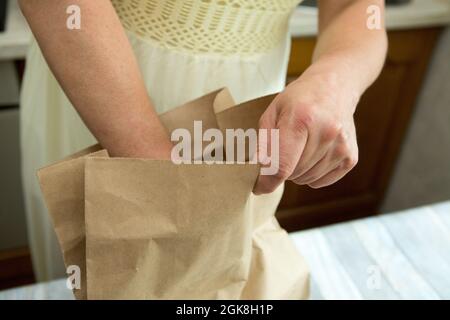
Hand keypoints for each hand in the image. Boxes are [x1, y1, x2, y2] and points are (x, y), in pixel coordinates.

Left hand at [253, 67, 359, 194]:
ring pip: (306, 180)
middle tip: (285, 147)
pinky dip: (312, 174)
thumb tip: (260, 170)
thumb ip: (263, 142)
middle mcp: (326, 133)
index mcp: (302, 119)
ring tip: (301, 146)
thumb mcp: (273, 112)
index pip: (282, 166)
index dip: (267, 182)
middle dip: (282, 167)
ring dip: (297, 171)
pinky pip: (320, 182)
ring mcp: (341, 147)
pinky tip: (314, 153)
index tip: (258, 187)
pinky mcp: (350, 158)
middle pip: (292, 174)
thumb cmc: (299, 100)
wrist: (334, 88)